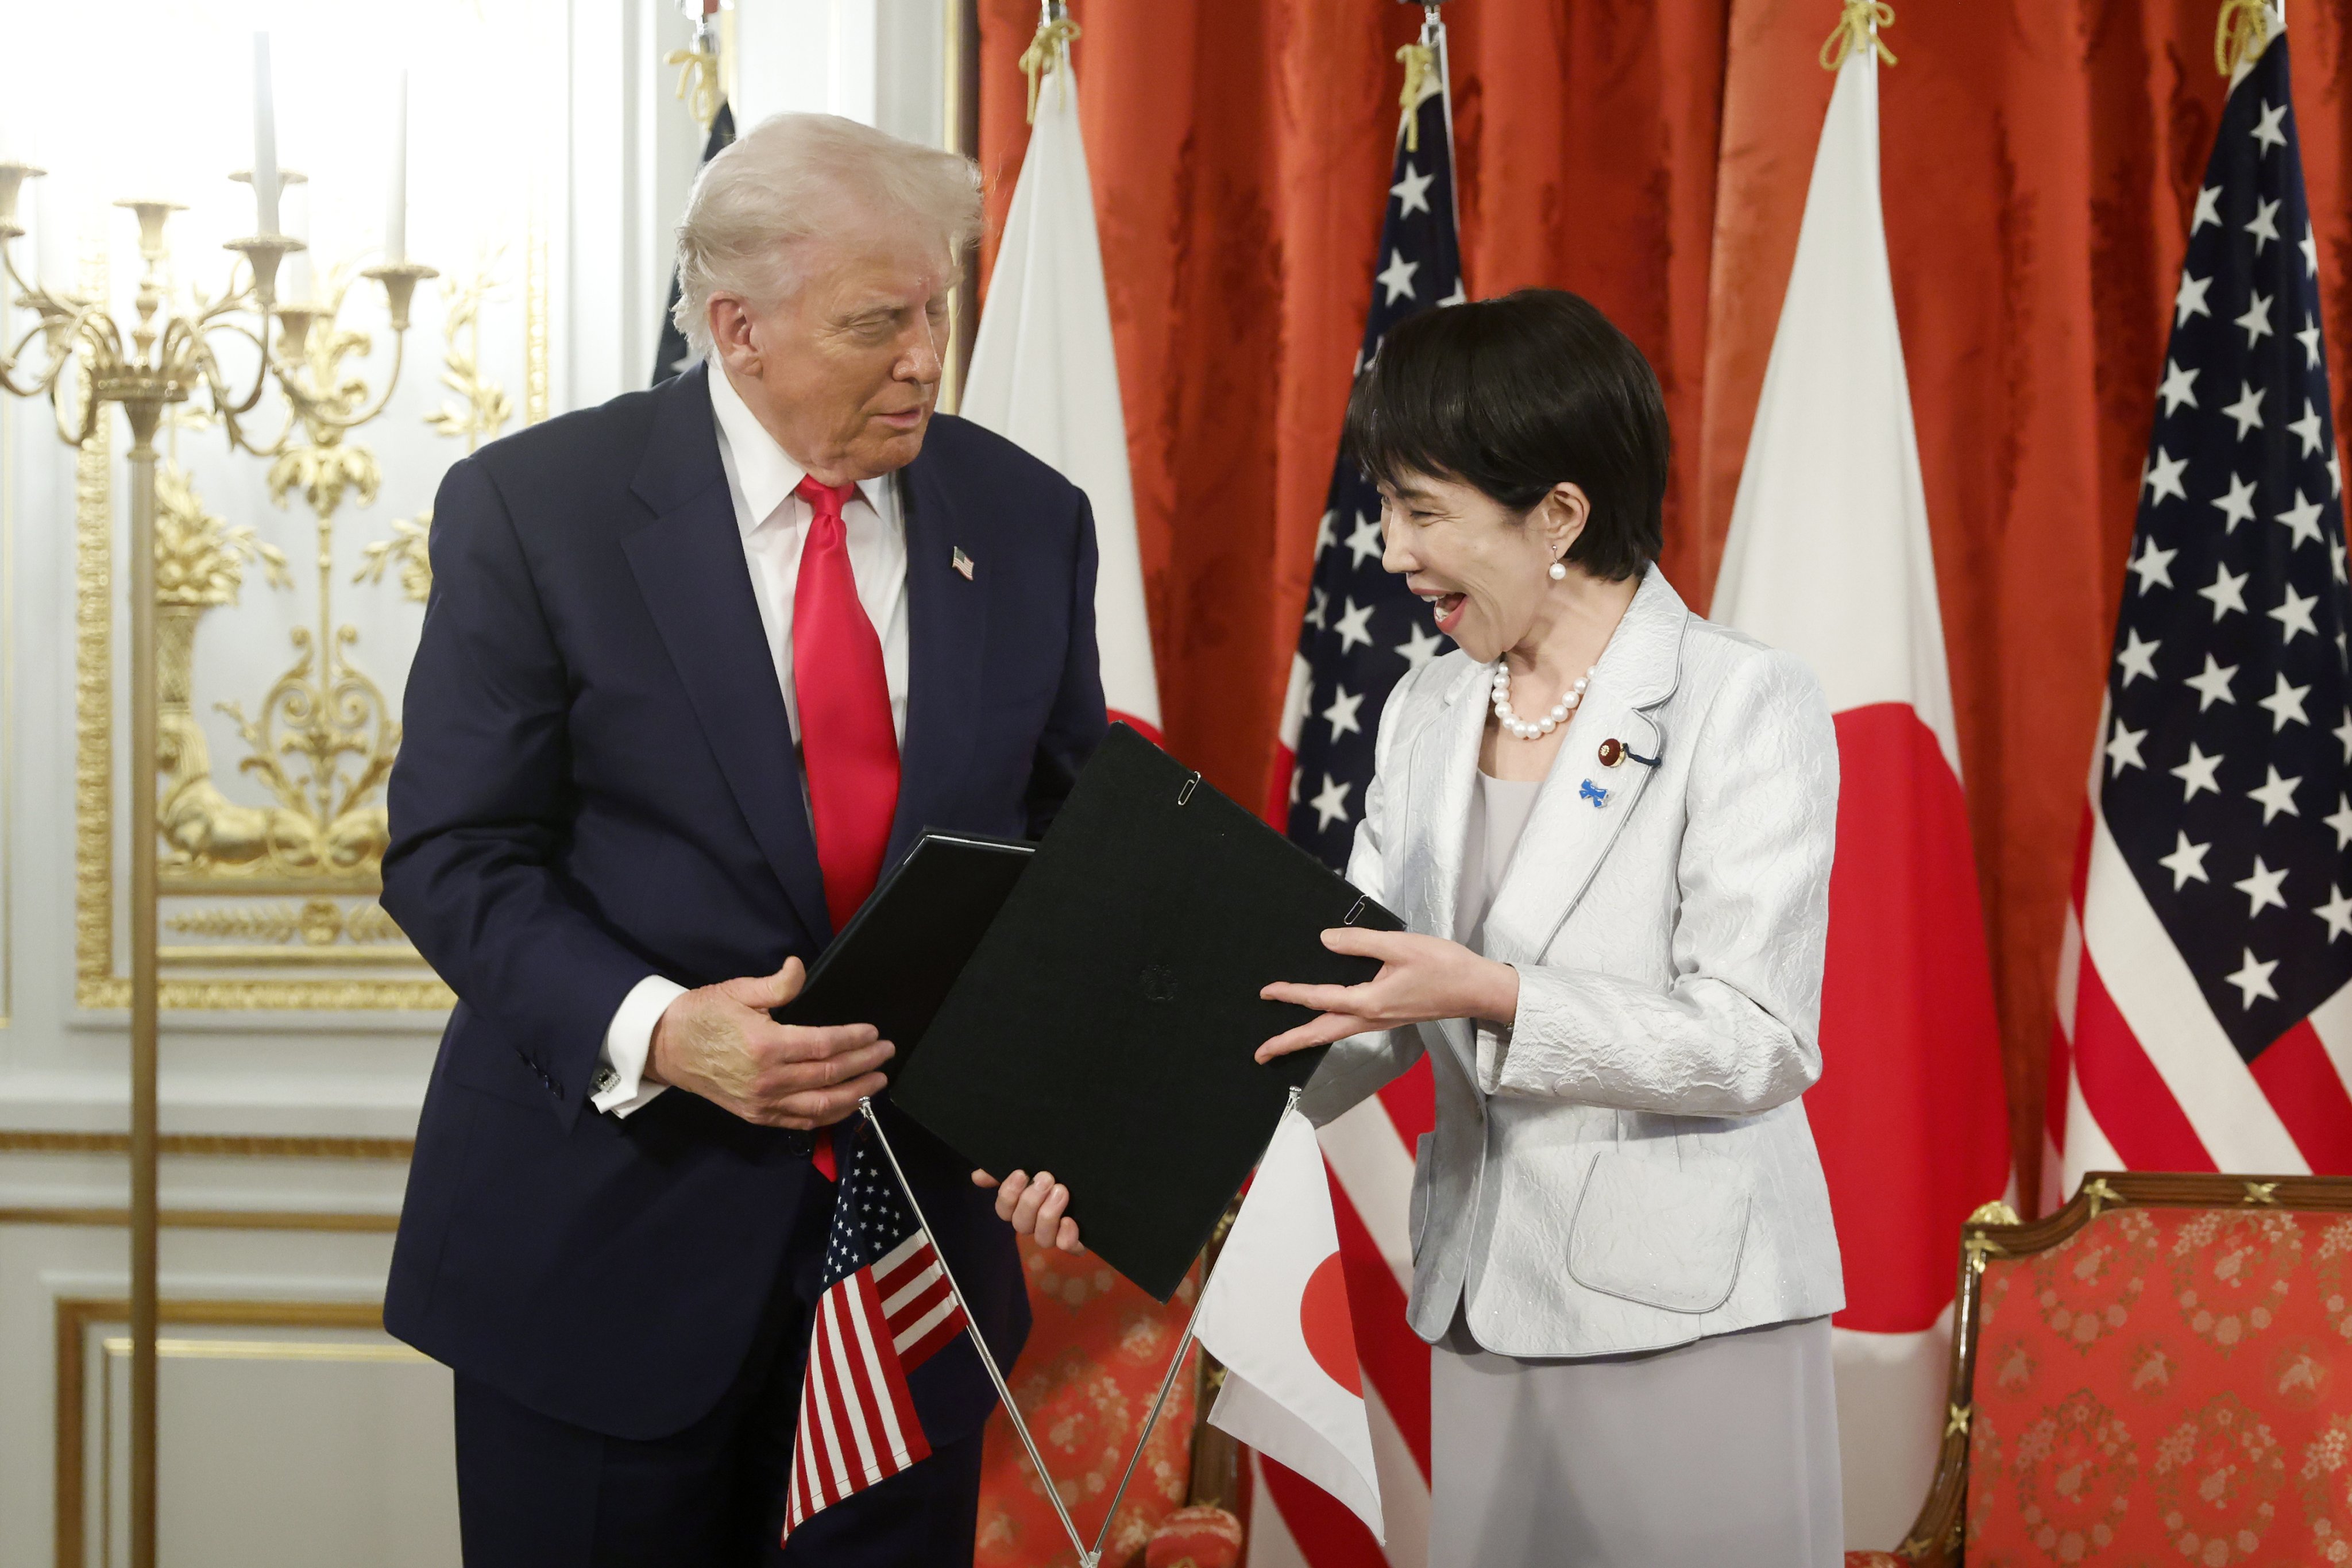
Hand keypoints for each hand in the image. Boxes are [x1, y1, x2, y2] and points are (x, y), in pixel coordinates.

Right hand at [646, 957, 893, 1128]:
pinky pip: (800, 1121)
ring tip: (877, 1082)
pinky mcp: (756, 1115)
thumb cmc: (703, 1014)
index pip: (825, 1046)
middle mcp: (767, 1079)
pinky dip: (828, 1116)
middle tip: (886, 1054)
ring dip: (855, 1095)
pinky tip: (846, 1106)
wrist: (667, 1047)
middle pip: (830, 1076)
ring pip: (821, 1105)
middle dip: (864, 1065)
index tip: (874, 1033)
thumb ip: (778, 984)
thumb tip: (800, 967)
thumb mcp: (738, 990)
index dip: (854, 1040)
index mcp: (766, 1045)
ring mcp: (762, 1102)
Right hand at [971, 1169, 1082, 1252]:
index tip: (1020, 1173)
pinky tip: (1070, 1221)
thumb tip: (977, 1176)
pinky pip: (1067, 1246)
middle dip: (1031, 1200)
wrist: (1093, 1178)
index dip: (1009, 1194)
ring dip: (1048, 1214)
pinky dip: (1067, 1236)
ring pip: (1041, 1238)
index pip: (1004, 1209)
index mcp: (1020, 1207)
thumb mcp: (1031, 1166)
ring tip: (1061, 1191)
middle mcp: (1034, 1224)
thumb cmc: (1056, 1173)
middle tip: (1046, 1178)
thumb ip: (1002, 1171)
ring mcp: (1054, 1235)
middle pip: (1021, 1223)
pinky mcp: (1075, 1241)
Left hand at [1256, 927, 1518, 1060]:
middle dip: (1289, 1043)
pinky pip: (1349, 1027)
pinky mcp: (1389, 1018)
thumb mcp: (1400, 945)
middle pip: (1321, 1034)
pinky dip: (1327, 1029)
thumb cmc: (1444, 966)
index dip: (1291, 995)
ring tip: (1282, 1044)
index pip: (1320, 999)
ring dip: (1306, 1039)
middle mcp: (1371, 1019)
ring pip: (1334, 1034)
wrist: (1477, 989)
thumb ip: (1360, 943)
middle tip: (1260, 1055)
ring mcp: (1380, 1022)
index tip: (1267, 993)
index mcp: (1370, 1002)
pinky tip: (1323, 1022)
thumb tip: (1326, 940)